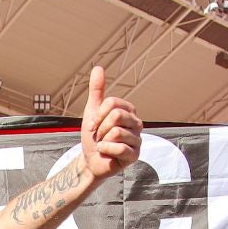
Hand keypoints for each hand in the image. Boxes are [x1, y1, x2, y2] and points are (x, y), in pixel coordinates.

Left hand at [78, 66, 141, 182]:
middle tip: (99, 136)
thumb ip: (97, 90)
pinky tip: (107, 154)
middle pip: (116, 116)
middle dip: (101, 127)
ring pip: (117, 132)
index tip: (93, 125)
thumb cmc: (94, 136)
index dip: (98, 115)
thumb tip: (98, 67)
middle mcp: (137, 124)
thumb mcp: (92, 111)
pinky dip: (106, 150)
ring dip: (103, 141)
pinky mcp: (135, 155)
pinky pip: (119, 148)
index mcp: (129, 111)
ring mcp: (138, 140)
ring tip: (104, 145)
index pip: (112, 104)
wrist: (90, 160)